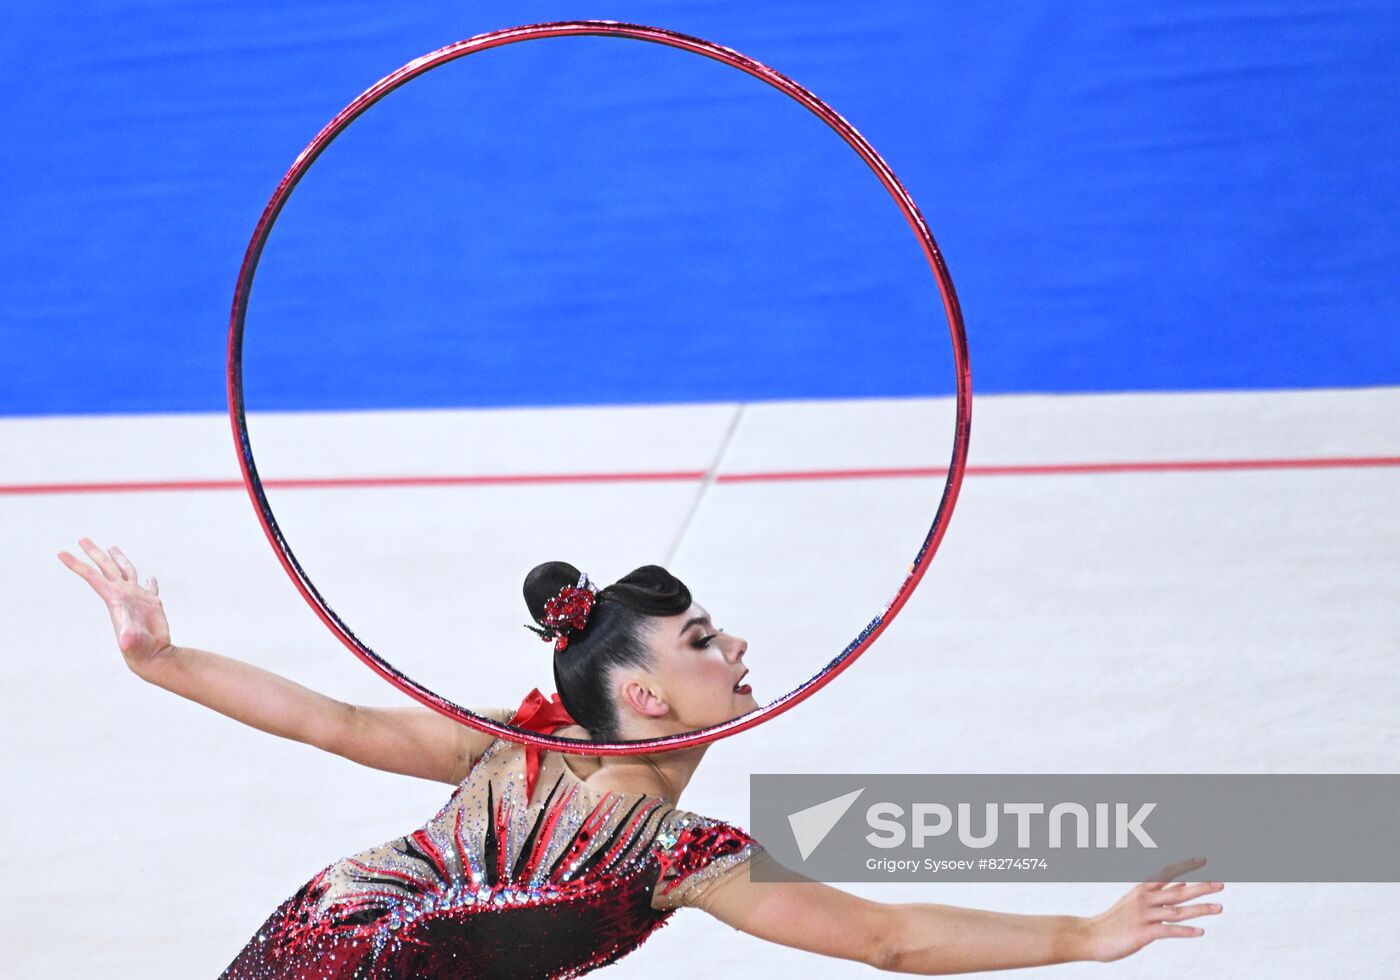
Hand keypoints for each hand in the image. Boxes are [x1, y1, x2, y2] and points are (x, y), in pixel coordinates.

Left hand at [57, 537, 172, 670]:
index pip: (92, 576)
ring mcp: (137, 598)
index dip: (76, 564)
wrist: (152, 656)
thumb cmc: (139, 650)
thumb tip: (126, 640)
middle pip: (107, 568)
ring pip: (127, 572)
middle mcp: (123, 594)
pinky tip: (150, 578)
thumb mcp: (132, 642)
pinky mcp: (152, 604)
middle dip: (95, 553)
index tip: (60, 552)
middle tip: (82, 538)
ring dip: (119, 560)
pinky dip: (150, 582)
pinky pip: (150, 588)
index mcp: (114, 598)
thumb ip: (129, 638)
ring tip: (112, 548)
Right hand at [1082, 857, 1222, 961]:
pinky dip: (1186, 931)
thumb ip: (1158, 894)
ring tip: (1220, 907)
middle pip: (1179, 891)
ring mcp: (1144, 916)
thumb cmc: (1114, 920)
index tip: (1204, 860)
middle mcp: (1145, 899)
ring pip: (1178, 911)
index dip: (1185, 866)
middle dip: (1202, 887)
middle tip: (1222, 884)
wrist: (1091, 935)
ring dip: (1200, 909)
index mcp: (1142, 890)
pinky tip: (1201, 931)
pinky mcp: (1143, 933)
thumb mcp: (1134, 901)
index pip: (1167, 873)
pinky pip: (1169, 930)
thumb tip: (1182, 884)